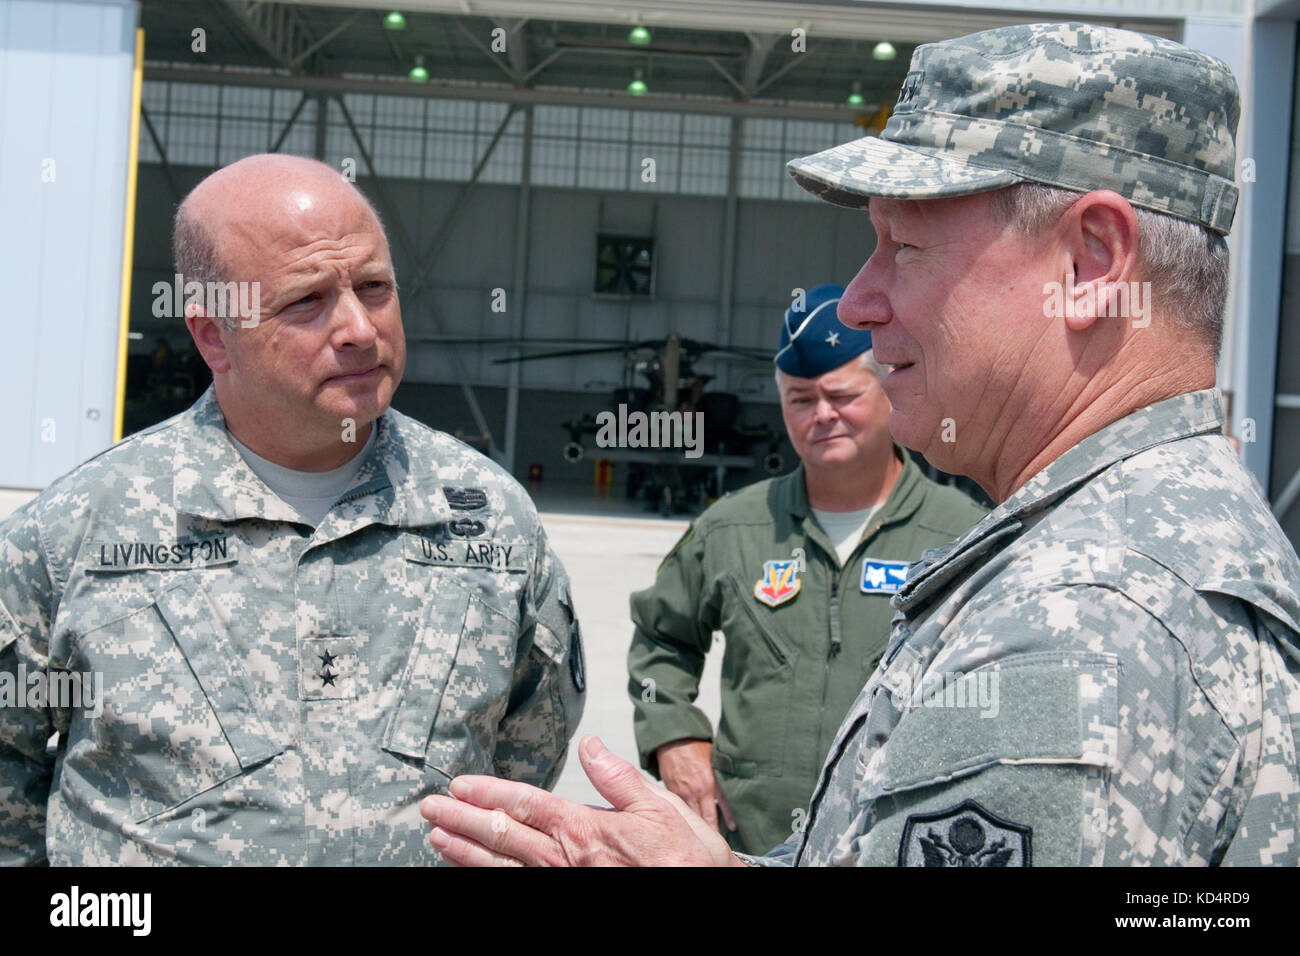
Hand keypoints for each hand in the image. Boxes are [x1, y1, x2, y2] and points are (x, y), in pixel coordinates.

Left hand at [420, 735, 742, 866]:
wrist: (704, 896)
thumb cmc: (686, 861)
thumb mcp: (660, 807)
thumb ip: (618, 776)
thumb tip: (590, 745)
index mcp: (585, 828)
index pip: (525, 804)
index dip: (488, 793)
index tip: (459, 784)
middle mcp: (565, 860)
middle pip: (502, 836)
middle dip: (462, 820)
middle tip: (430, 808)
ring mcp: (562, 886)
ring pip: (502, 870)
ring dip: (466, 853)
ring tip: (437, 839)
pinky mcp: (566, 903)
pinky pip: (518, 892)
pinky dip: (490, 881)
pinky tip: (470, 874)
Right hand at [655, 739, 736, 832]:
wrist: (676, 741)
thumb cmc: (697, 749)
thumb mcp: (715, 761)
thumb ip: (720, 778)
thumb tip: (731, 791)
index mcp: (712, 781)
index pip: (724, 805)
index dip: (729, 819)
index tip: (733, 829)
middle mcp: (699, 790)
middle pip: (708, 817)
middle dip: (713, 830)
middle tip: (717, 843)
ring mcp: (685, 793)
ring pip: (694, 818)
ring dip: (699, 828)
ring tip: (703, 840)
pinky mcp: (673, 793)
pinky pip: (681, 810)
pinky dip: (685, 818)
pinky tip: (688, 826)